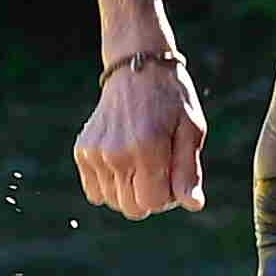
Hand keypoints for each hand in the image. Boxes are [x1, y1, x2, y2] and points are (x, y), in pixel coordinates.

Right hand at [73, 52, 208, 215]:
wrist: (137, 67)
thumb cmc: (171, 99)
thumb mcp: (191, 130)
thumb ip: (189, 171)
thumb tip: (193, 205)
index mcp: (147, 149)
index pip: (154, 203)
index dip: (168, 196)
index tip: (173, 174)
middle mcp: (116, 154)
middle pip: (131, 208)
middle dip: (149, 197)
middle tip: (159, 169)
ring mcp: (95, 153)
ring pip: (112, 202)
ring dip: (128, 191)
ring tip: (140, 162)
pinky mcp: (82, 151)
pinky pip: (94, 192)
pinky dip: (109, 184)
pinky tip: (122, 162)